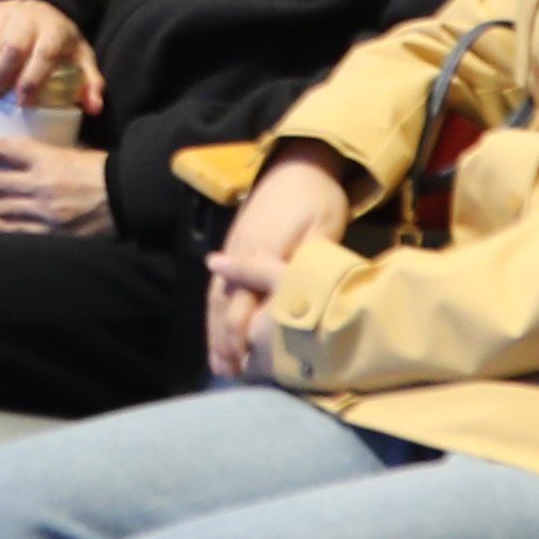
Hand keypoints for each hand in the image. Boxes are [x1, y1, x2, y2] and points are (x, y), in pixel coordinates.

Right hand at [0, 0, 91, 106]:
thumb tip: (94, 108)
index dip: (32, 79)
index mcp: (54, 29)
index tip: (23, 101)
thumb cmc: (58, 38)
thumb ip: (90, 82)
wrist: (35, 3)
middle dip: (3, 77)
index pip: (43, 53)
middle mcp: (27, 17)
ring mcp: (3, 13)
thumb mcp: (80, 55)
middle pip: (12, 48)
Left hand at [0, 133, 113, 235]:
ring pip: (1, 208)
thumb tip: (21, 157)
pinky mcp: (51, 232)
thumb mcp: (73, 151)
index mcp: (48, 159)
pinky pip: (16, 230)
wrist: (125, 198)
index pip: (6, 149)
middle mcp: (41, 184)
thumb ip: (46, 154)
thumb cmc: (101, 171)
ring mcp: (45, 211)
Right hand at [203, 145, 361, 378]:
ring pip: (216, 298)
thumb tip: (301, 302)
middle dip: (224, 341)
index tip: (244, 364)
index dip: (241, 334)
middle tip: (229, 375)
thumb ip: (308, 265)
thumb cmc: (318, 198)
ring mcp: (233, 250)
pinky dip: (214, 314)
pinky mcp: (234, 248)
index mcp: (262, 251)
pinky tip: (216, 333)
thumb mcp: (324, 230)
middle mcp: (240, 253)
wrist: (298, 163)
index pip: (244, 301)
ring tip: (218, 365)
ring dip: (215, 332)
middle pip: (224, 305)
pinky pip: (217, 287)